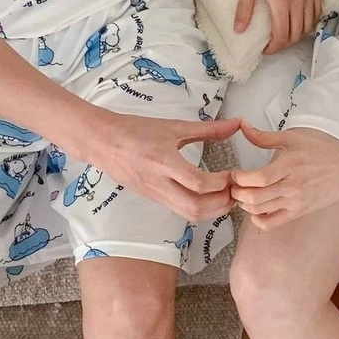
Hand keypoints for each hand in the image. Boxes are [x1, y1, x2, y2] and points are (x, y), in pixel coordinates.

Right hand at [82, 112, 240, 220]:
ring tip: (226, 196)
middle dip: (221, 203)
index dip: (220, 183)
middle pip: (195, 207)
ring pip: (189, 214)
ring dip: (213, 210)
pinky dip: (200, 210)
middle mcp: (159, 182)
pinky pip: (181, 212)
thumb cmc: (135, 130)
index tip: (233, 174)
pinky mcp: (154, 199)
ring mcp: (156, 194)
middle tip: (235, 190)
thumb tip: (237, 124)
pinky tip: (210, 198)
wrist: (101, 141)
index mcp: (163, 161)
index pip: (197, 183)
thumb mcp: (173, 126)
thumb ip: (208, 129)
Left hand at [230, 121, 338, 228]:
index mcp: (289, 166)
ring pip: (260, 211)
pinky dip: (258, 220)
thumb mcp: (292, 139)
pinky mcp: (299, 212)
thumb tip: (242, 126)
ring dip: (244, 204)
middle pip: (254, 198)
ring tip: (241, 195)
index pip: (257, 179)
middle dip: (237, 193)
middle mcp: (292, 187)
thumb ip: (264, 137)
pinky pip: (273, 223)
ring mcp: (295, 202)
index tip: (233, 174)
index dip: (239, 179)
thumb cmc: (321, 151)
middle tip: (232, 185)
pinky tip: (255, 210)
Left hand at [235, 0, 321, 53]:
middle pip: (297, 33)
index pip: (282, 35)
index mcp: (281, 0)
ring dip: (299, 35)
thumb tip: (239, 29)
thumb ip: (245, 6)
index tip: (266, 49)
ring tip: (287, 35)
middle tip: (274, 43)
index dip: (275, 47)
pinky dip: (311, 21)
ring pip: (309, 24)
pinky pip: (318, 10)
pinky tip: (303, 21)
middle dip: (286, 44)